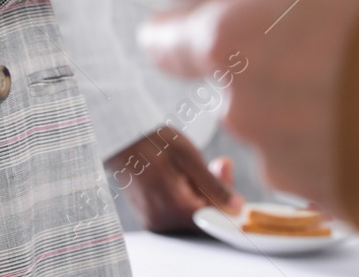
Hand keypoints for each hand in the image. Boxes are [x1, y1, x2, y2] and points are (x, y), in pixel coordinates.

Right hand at [106, 128, 240, 231]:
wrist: (120, 137)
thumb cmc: (153, 142)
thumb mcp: (189, 157)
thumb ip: (215, 186)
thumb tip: (238, 207)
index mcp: (174, 208)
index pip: (215, 220)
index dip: (229, 204)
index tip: (232, 181)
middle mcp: (162, 222)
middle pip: (204, 218)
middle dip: (217, 194)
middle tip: (220, 164)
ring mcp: (154, 220)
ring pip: (192, 215)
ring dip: (203, 193)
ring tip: (199, 166)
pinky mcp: (149, 216)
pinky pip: (178, 213)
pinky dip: (188, 196)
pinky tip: (185, 176)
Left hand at [138, 0, 358, 212]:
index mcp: (228, 41)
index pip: (164, 41)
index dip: (182, 20)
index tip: (204, 8)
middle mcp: (244, 108)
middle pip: (231, 78)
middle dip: (267, 53)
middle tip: (330, 23)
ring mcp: (285, 158)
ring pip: (277, 119)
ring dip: (309, 95)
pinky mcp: (330, 195)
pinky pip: (319, 156)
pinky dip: (342, 133)